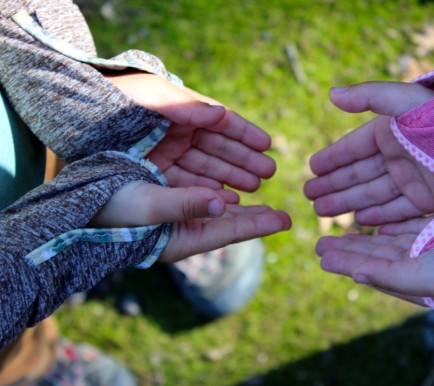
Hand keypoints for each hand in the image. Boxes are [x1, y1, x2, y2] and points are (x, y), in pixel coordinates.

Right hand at [91, 181, 290, 262]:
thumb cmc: (110, 211)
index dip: (259, 225)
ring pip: (216, 211)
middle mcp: (182, 231)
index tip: (286, 221)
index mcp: (182, 238)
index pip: (230, 231)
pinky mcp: (165, 206)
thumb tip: (224, 204)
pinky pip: (200, 200)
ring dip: (239, 204)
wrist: (77, 210)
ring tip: (261, 200)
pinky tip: (228, 192)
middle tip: (282, 216)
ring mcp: (174, 220)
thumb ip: (186, 204)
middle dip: (255, 218)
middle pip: (228, 224)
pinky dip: (217, 195)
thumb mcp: (148, 205)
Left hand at [106, 72, 274, 191]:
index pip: (221, 123)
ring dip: (232, 177)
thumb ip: (189, 107)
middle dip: (245, 161)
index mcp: (181, 112)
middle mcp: (177, 133)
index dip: (245, 134)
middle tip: (268, 173)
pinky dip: (208, 189)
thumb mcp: (154, 97)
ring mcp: (166, 154)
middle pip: (219, 148)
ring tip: (255, 188)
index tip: (267, 145)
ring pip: (207, 167)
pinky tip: (227, 197)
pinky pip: (188, 182)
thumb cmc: (116, 101)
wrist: (75, 120)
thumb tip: (222, 115)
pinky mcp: (154, 174)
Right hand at [304, 81, 433, 223]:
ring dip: (348, 203)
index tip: (311, 169)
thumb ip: (368, 97)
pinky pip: (396, 211)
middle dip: (333, 186)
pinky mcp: (430, 202)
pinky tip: (359, 221)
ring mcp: (415, 181)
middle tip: (309, 196)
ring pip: (373, 195)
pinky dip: (377, 217)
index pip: (354, 148)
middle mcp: (400, 158)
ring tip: (323, 211)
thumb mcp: (404, 102)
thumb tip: (330, 93)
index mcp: (392, 133)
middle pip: (359, 175)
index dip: (332, 159)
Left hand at [316, 217, 433, 304]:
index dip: (347, 262)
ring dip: (362, 236)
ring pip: (387, 237)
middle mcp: (419, 261)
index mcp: (415, 277)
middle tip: (321, 244)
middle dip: (348, 249)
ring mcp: (429, 241)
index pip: (373, 269)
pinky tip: (373, 221)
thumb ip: (390, 278)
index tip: (322, 256)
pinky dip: (388, 221)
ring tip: (339, 232)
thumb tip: (357, 277)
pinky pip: (406, 221)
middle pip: (375, 253)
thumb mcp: (426, 278)